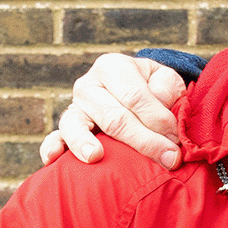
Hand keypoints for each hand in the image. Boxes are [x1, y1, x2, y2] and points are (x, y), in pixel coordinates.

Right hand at [37, 54, 187, 168]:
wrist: (133, 93)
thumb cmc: (152, 89)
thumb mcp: (165, 79)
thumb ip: (167, 90)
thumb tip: (162, 113)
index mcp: (112, 67)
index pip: (134, 96)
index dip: (158, 120)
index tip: (177, 142)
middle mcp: (87, 86)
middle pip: (113, 116)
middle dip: (143, 140)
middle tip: (168, 159)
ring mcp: (73, 109)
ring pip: (76, 125)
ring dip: (85, 142)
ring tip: (95, 156)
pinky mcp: (65, 131)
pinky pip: (53, 138)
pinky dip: (51, 148)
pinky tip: (52, 159)